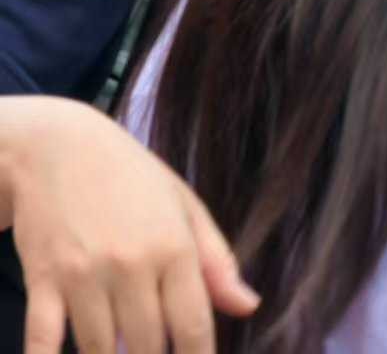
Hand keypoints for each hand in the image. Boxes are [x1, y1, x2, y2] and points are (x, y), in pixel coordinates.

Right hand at [1, 97, 258, 353]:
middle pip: (148, 346)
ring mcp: (85, 275)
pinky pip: (43, 340)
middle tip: (157, 351)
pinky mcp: (44, 280)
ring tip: (122, 349)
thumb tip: (248, 306)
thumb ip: (217, 261)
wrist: (59, 147)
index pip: (193, 326)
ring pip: (101, 349)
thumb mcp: (184, 206)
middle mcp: (132, 265)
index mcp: (175, 247)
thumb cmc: (131, 177)